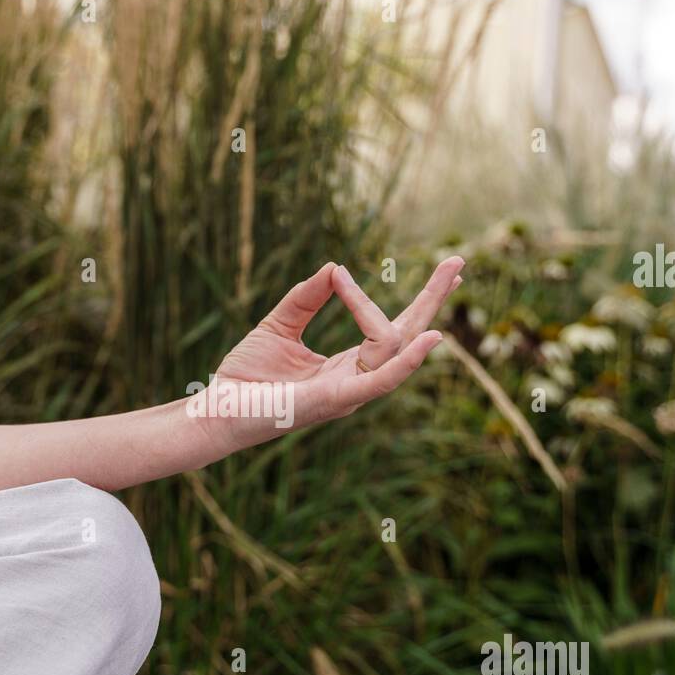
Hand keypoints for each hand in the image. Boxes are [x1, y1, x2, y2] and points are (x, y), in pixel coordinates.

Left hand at [193, 256, 464, 452]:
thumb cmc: (245, 378)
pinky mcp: (336, 399)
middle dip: (433, 298)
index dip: (382, 298)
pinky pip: (382, 379)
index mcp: (346, 367)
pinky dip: (408, 360)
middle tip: (457, 262)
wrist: (217, 411)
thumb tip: (334, 268)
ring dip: (421, 308)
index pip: (388, 329)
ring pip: (395, 346)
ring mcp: (350, 392)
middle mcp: (356, 380)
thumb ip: (306, 299)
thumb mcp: (279, 326)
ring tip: (448, 275)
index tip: (342, 271)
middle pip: (406, 335)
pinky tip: (430, 338)